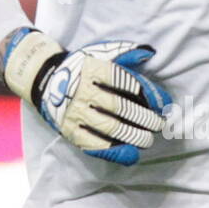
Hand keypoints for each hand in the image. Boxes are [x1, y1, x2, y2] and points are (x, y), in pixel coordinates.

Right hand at [0, 28, 170, 163]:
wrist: (45, 80)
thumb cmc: (82, 67)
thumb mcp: (99, 53)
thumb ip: (125, 53)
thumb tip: (149, 53)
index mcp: (93, 70)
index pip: (128, 83)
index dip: (150, 94)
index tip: (163, 104)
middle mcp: (83, 91)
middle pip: (122, 108)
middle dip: (146, 119)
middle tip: (159, 124)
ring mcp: (75, 113)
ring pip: (111, 129)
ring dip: (134, 136)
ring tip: (148, 139)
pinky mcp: (70, 131)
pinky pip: (95, 145)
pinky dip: (115, 152)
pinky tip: (131, 154)